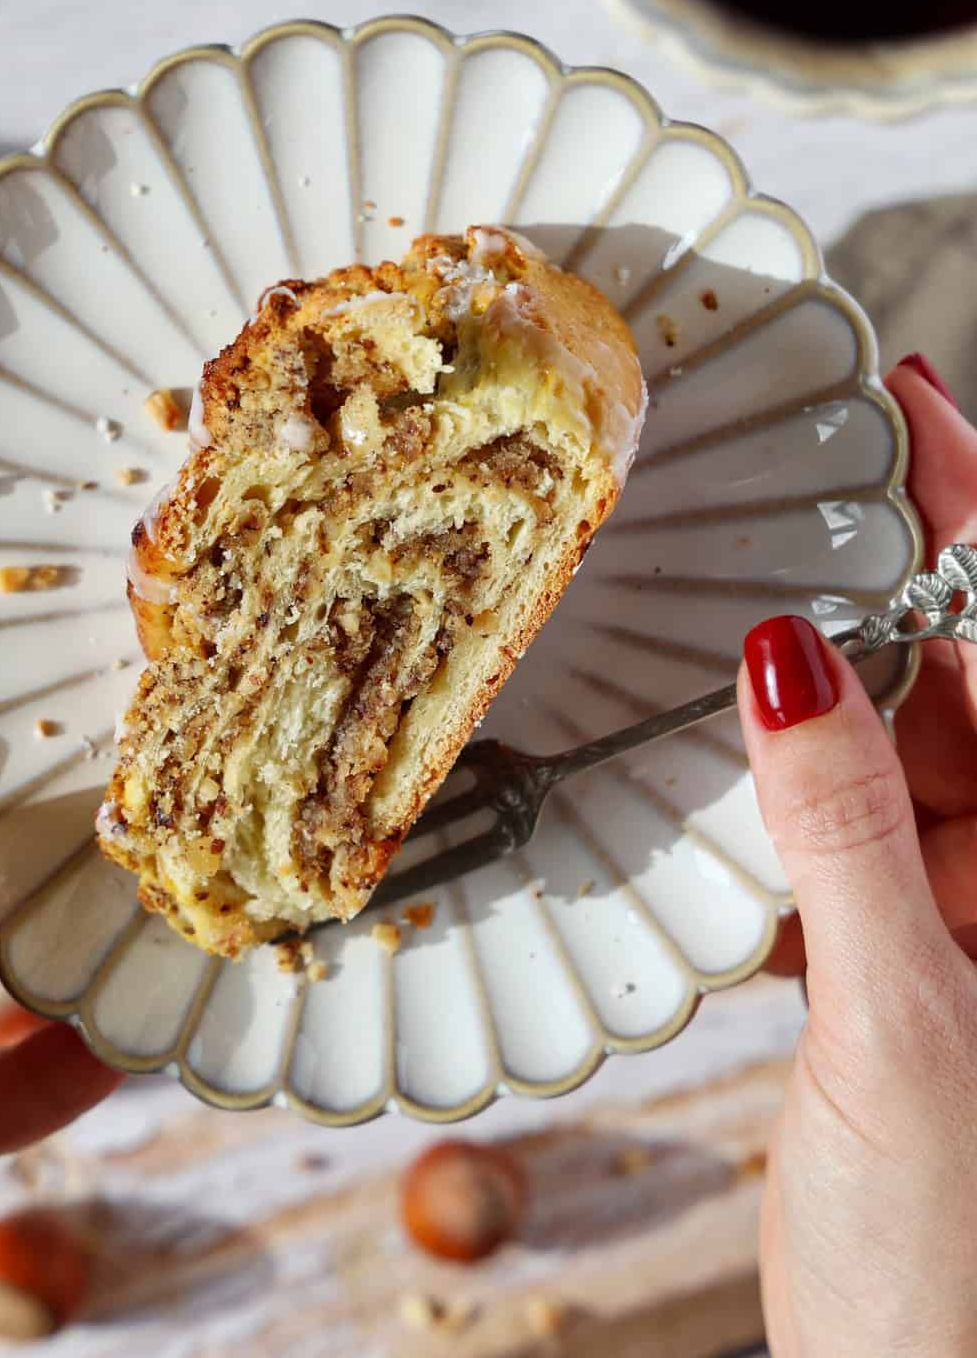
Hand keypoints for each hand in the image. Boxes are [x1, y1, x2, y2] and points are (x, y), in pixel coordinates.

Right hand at [743, 355, 976, 1355]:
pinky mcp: (898, 968)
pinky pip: (839, 841)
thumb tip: (783, 660)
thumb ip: (844, 831)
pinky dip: (773, 806)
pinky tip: (711, 784)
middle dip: (869, 585)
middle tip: (774, 487)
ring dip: (804, 701)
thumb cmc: (957, 1264)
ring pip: (885, 756)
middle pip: (957, 680)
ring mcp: (965, 921)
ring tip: (718, 619)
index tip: (907, 399)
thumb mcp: (901, 1023)